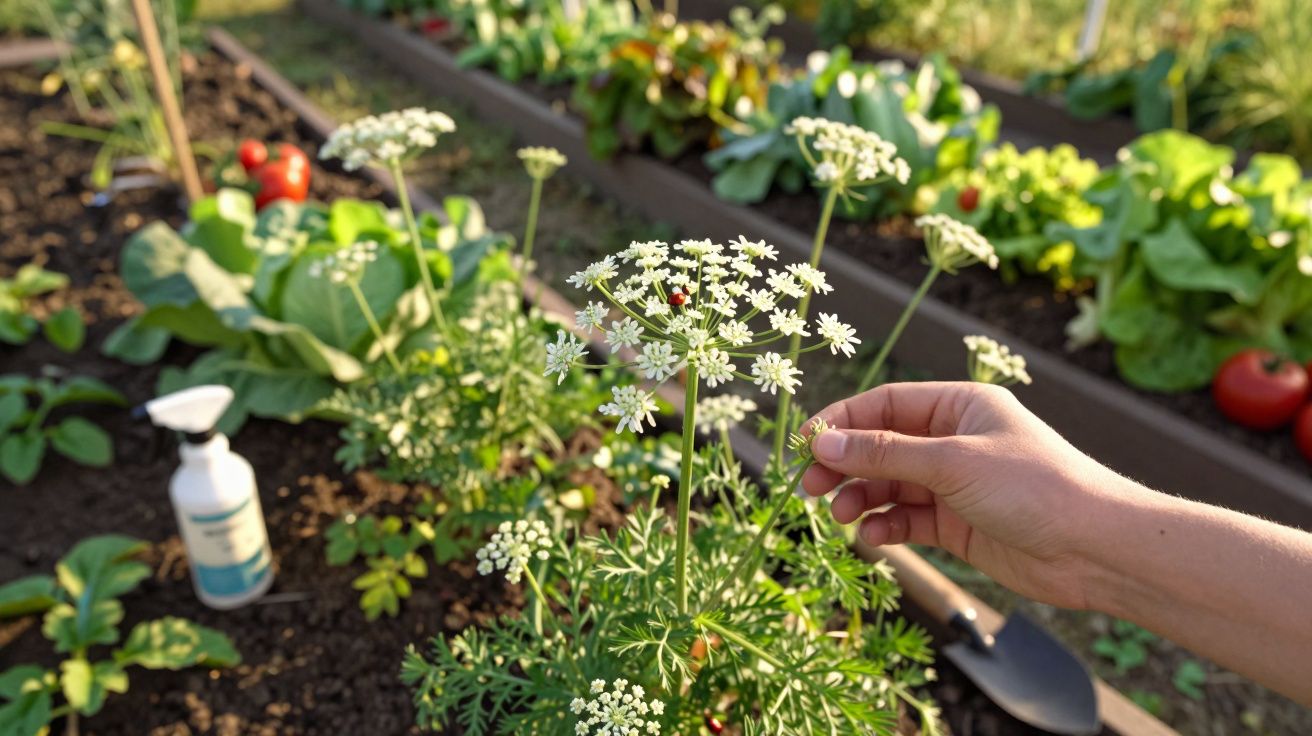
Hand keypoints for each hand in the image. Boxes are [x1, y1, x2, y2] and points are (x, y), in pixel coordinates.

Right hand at [802, 381, 1129, 609]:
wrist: (1094, 549)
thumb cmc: (1034, 487)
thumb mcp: (952, 463)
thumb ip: (884, 453)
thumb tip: (823, 443)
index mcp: (960, 405)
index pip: (885, 405)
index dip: (841, 422)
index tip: (805, 444)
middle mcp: (955, 440)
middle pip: (881, 446)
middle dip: (845, 465)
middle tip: (809, 487)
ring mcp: (955, 484)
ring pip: (890, 485)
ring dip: (862, 498)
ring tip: (842, 516)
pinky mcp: (959, 525)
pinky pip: (907, 520)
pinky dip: (886, 527)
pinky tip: (874, 537)